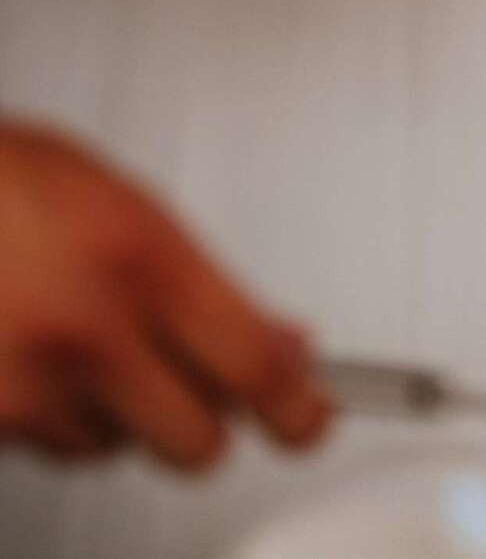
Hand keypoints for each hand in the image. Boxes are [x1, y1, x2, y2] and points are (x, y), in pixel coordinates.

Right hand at [0, 119, 332, 469]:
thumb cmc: (13, 184)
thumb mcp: (136, 211)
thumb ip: (213, 286)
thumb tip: (284, 342)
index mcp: (143, 266)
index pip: (253, 369)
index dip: (295, 410)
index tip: (310, 420)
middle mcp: (88, 336)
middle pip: (195, 442)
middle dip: (205, 420)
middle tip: (199, 385)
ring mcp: (29, 386)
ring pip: (117, 448)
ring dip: (121, 415)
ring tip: (89, 341)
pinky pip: (55, 445)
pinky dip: (61, 416)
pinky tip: (46, 356)